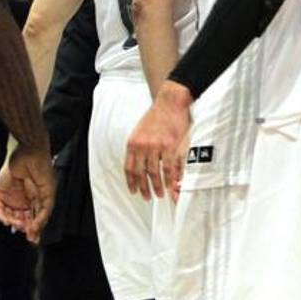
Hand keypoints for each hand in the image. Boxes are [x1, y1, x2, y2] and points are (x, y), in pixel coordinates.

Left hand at [0, 144, 54, 243]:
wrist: (29, 154)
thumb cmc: (42, 169)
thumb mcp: (49, 193)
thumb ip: (44, 211)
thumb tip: (38, 226)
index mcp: (37, 200)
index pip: (35, 218)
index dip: (35, 229)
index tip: (34, 238)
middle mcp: (24, 200)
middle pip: (23, 220)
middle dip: (25, 228)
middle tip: (28, 233)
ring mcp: (13, 198)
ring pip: (11, 217)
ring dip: (15, 223)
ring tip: (20, 223)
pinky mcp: (1, 193)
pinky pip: (0, 209)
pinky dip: (3, 216)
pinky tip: (8, 219)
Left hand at [125, 82, 191, 201]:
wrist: (170, 102)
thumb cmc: (157, 115)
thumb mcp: (141, 130)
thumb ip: (139, 147)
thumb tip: (140, 163)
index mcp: (133, 143)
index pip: (129, 168)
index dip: (131, 182)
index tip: (134, 191)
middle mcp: (142, 146)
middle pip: (141, 173)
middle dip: (144, 188)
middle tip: (147, 197)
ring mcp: (156, 147)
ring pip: (154, 173)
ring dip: (157, 186)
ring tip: (160, 194)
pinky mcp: (170, 146)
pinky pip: (169, 167)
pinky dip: (170, 178)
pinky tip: (171, 184)